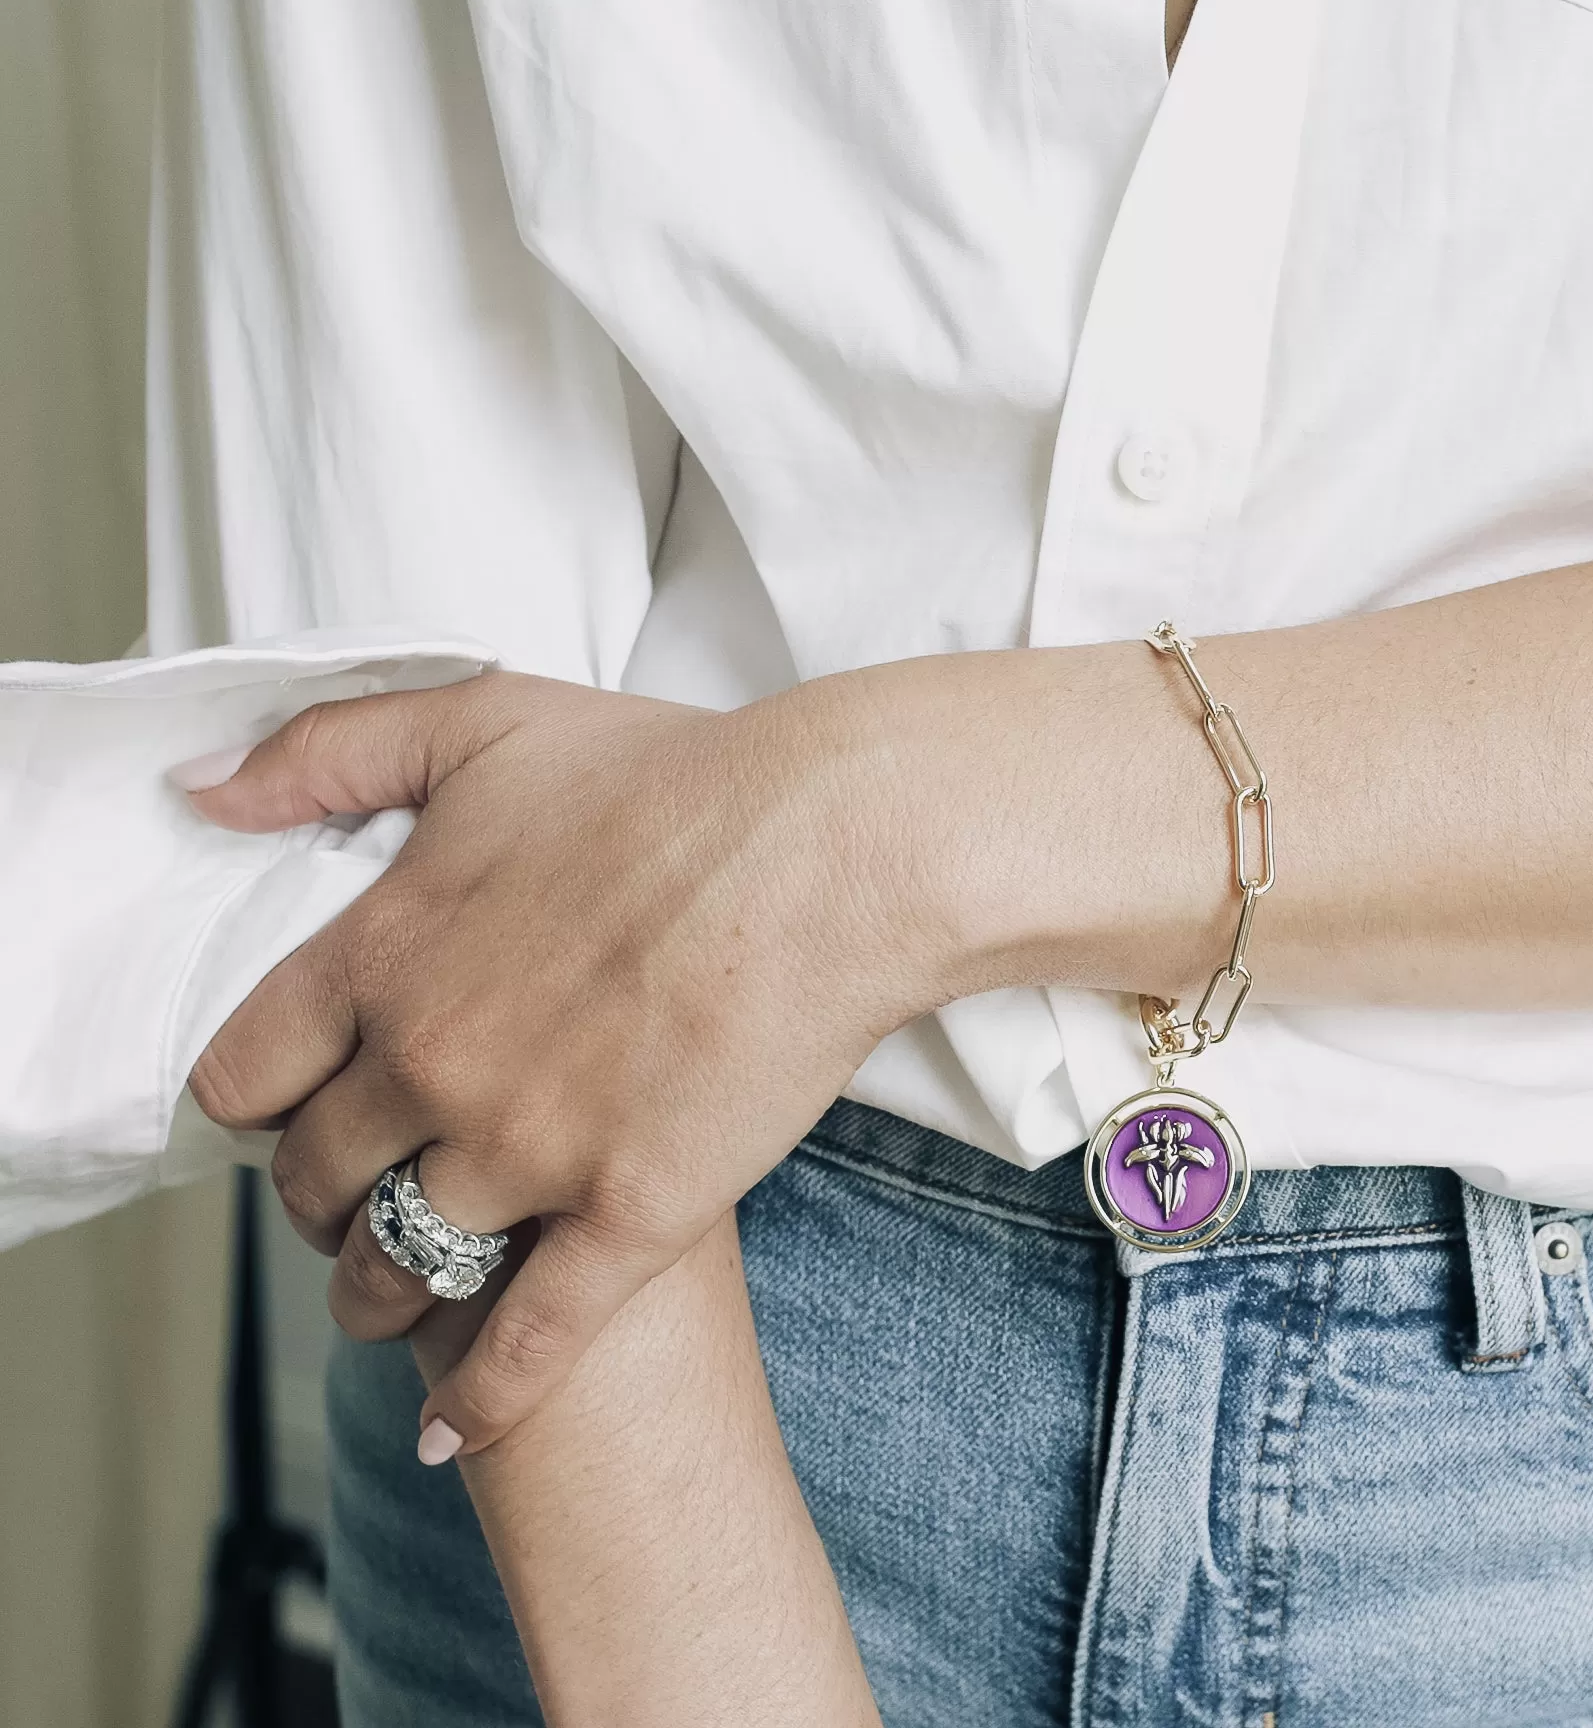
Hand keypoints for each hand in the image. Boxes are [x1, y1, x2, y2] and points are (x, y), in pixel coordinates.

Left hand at [186, 671, 941, 1454]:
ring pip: (397, 1271)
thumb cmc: (672, 778)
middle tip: (348, 1198)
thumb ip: (328, 750)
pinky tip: (454, 1430)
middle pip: (312, 1183)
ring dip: (376, 1297)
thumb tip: (203, 791)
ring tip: (391, 1298)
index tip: (288, 1109)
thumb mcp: (484, 720)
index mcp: (386, 953)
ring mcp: (529, 1149)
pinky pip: (527, 1343)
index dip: (257, 1103)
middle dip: (316, 1199)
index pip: (244, 1076)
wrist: (831, 849)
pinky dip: (480, 1400)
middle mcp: (433, 1064)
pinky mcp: (629, 1215)